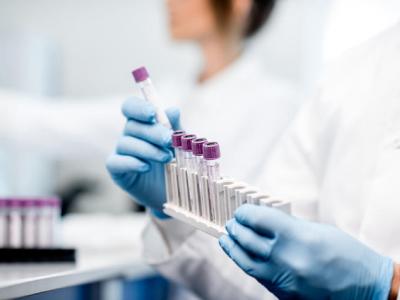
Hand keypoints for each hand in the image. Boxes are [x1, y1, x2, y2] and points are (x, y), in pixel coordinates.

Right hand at [106, 97, 180, 214]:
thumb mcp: (180, 143)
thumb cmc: (176, 161)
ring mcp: (121, 152)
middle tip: (168, 140)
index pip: (131, 107)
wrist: (174, 191)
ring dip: (147, 149)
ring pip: (126, 143)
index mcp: (142, 123)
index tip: (152, 113)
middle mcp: (129, 135)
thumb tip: (173, 110)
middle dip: (152, 132)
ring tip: (167, 158)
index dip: (139, 107)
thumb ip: (175, 127)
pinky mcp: (117, 171)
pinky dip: (131, 163)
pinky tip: (146, 167)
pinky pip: (116, 162)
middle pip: (132, 125)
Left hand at [219, 204, 393, 299]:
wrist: (366, 288)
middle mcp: (286, 258)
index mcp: (297, 236)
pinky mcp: (283, 294)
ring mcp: (283, 279)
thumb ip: (288, 225)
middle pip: (248, 239)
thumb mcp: (318, 230)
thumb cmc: (346, 255)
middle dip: (236, 228)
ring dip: (233, 247)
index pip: (258, 220)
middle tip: (232, 222)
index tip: (241, 211)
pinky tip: (239, 255)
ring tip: (227, 237)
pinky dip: (244, 263)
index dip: (245, 213)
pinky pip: (257, 276)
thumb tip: (265, 221)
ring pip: (245, 261)